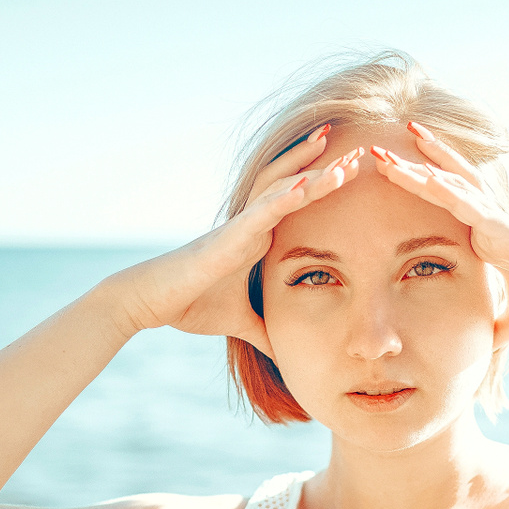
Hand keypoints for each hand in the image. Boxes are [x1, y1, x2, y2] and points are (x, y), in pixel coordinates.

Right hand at [97, 128, 364, 357]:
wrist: (149, 303)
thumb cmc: (189, 305)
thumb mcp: (241, 323)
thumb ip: (265, 333)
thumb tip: (285, 357)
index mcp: (257, 238)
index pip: (297, 204)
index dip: (323, 186)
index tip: (353, 171)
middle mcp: (251, 225)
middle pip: (293, 185)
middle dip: (324, 167)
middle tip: (358, 151)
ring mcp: (239, 228)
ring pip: (280, 191)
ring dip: (311, 175)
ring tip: (342, 159)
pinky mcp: (225, 239)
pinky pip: (259, 214)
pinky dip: (282, 199)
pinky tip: (305, 186)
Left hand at [369, 122, 508, 346]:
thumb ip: (496, 331)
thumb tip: (481, 349)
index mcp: (488, 240)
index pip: (445, 210)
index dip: (419, 193)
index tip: (389, 182)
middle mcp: (489, 223)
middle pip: (442, 188)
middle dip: (409, 170)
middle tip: (375, 152)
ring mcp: (497, 222)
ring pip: (450, 187)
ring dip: (418, 168)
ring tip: (387, 150)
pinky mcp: (507, 228)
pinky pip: (471, 204)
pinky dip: (446, 189)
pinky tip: (424, 174)